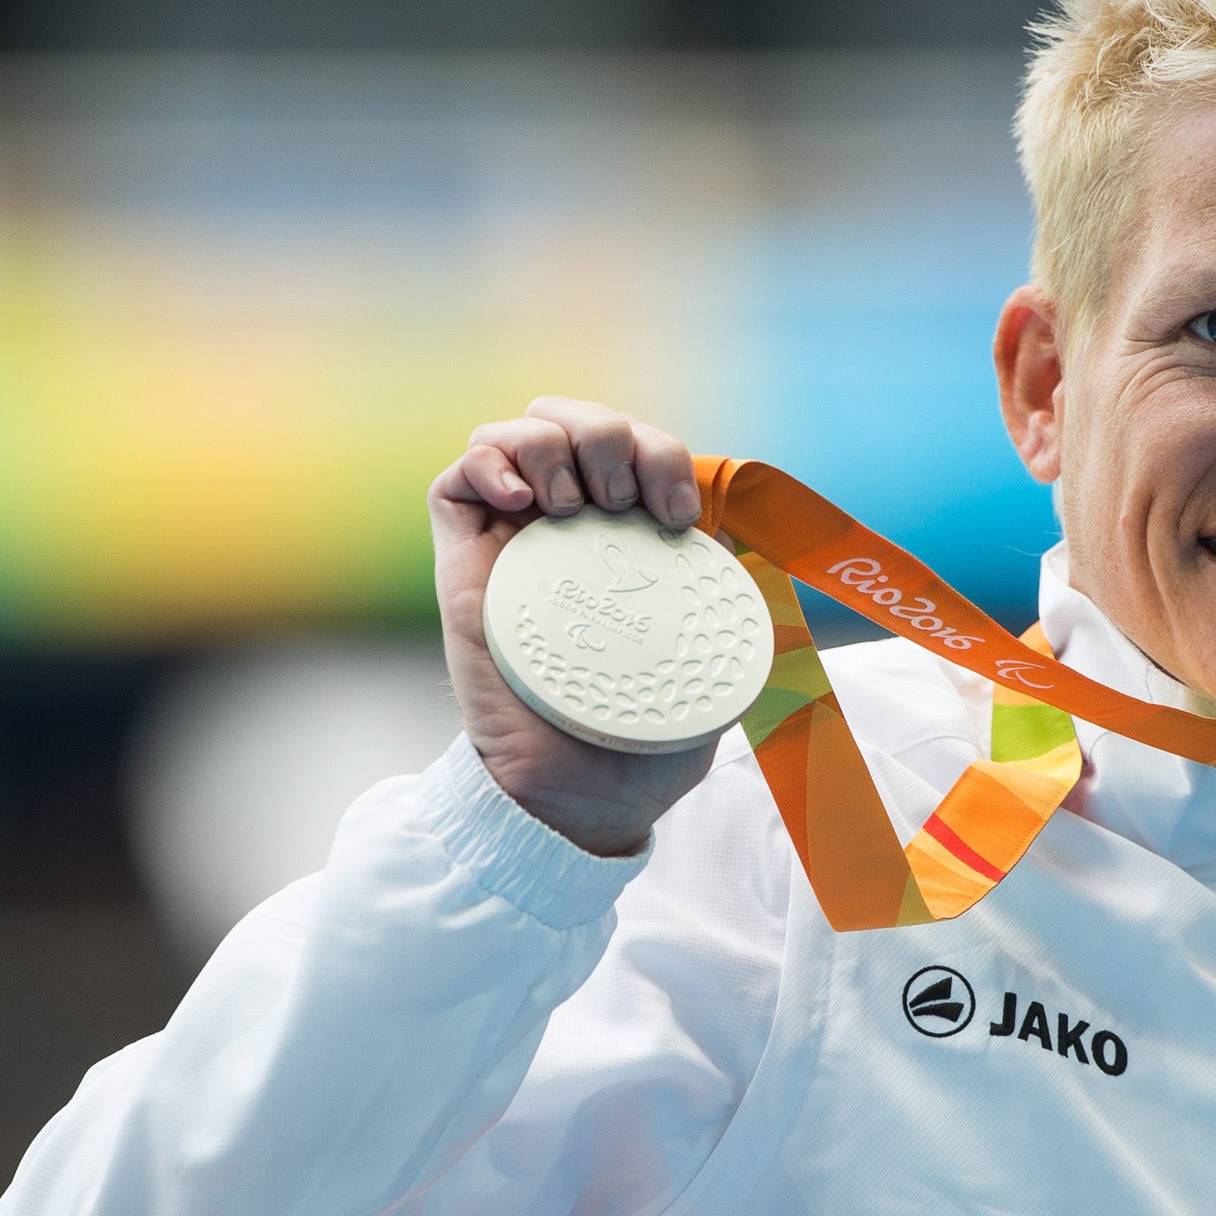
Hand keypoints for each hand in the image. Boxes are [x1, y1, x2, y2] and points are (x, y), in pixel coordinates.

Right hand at [429, 398, 712, 855]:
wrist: (573, 795)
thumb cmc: (642, 741)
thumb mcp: (709, 664)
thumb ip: (730, 612)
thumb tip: (758, 557)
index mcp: (629, 540)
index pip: (639, 449)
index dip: (662, 455)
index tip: (678, 517)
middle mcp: (570, 528)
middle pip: (577, 420)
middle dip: (609, 436)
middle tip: (623, 504)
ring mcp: (513, 539)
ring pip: (520, 431)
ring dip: (553, 445)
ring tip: (573, 509)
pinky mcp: (463, 560)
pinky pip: (457, 474)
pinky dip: (491, 461)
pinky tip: (524, 500)